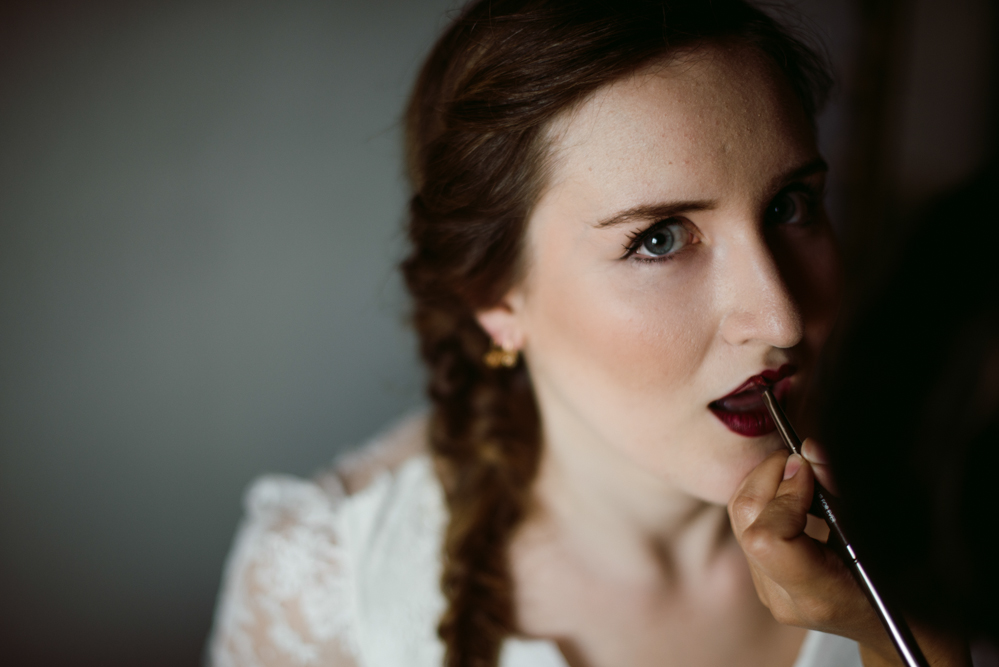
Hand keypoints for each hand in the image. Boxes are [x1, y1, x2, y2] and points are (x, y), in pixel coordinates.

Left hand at [728, 441, 971, 666]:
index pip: (767, 537)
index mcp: (818, 596)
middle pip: (746, 518)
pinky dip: (766, 496)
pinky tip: (794, 491)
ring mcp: (767, 589)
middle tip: (803, 458)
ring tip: (801, 471)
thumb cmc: (903, 582)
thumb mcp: (885, 534)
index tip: (810, 469)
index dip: (785, 492)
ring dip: (766, 482)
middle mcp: (783, 596)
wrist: (892, 623)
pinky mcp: (761, 576)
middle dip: (771, 475)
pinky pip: (747, 523)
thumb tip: (809, 450)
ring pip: (740, 515)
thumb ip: (844, 492)